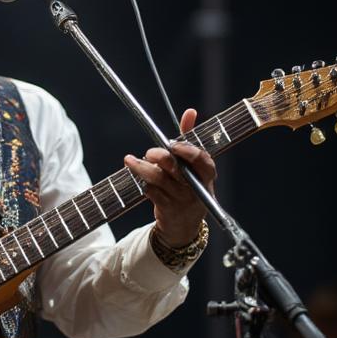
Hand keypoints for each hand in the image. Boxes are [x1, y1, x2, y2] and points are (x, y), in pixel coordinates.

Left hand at [124, 107, 216, 246]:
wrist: (184, 225)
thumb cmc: (188, 187)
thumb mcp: (194, 166)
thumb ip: (190, 138)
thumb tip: (190, 112)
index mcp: (206, 174)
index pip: (202, 160)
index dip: (187, 150)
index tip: (173, 143)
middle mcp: (195, 187)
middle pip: (176, 168)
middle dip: (160, 157)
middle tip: (149, 152)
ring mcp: (181, 199)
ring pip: (158, 179)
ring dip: (142, 168)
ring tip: (130, 160)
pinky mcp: (166, 208)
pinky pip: (150, 191)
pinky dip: (143, 183)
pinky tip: (140, 179)